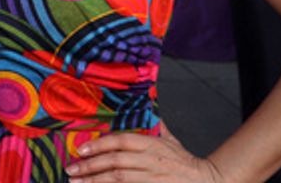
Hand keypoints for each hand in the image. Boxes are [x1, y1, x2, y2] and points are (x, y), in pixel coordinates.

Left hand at [68, 128, 223, 181]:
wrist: (209, 182)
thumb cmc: (186, 162)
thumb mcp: (171, 140)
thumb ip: (155, 126)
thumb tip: (147, 105)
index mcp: (153, 145)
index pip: (121, 141)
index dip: (99, 145)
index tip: (80, 150)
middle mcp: (152, 161)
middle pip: (116, 162)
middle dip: (91, 166)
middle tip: (71, 169)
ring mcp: (154, 178)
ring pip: (120, 179)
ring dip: (95, 180)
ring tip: (76, 181)